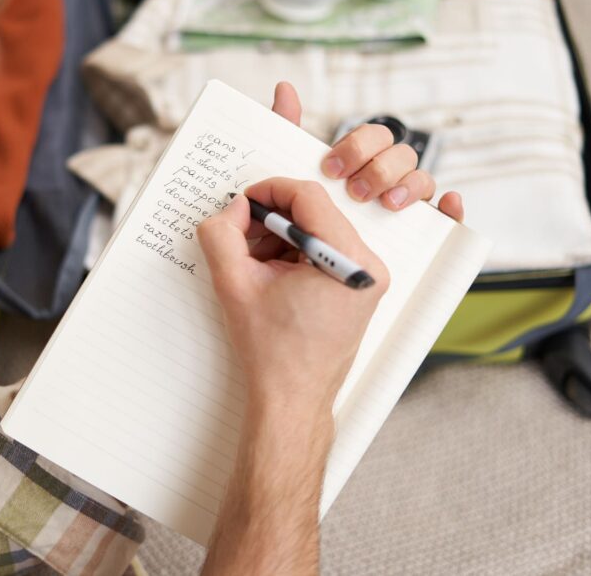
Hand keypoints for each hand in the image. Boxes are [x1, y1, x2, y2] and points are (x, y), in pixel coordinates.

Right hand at [198, 83, 462, 414]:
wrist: (292, 399)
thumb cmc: (271, 351)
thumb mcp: (234, 284)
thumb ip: (222, 234)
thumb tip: (233, 208)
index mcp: (349, 261)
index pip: (308, 196)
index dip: (269, 191)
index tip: (243, 203)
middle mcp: (369, 266)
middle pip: (316, 212)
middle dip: (272, 219)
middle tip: (241, 238)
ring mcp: (369, 278)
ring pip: (320, 230)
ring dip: (282, 236)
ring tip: (254, 263)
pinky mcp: (360, 289)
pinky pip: (327, 251)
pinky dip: (296, 253)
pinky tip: (272, 275)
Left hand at [271, 81, 462, 221]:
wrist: (308, 272)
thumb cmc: (303, 217)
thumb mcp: (292, 173)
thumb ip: (287, 130)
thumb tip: (284, 88)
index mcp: (362, 162)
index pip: (373, 137)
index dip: (356, 146)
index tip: (331, 168)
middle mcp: (387, 179)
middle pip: (400, 154)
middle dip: (378, 168)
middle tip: (354, 192)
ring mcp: (406, 205)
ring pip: (423, 179)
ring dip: (407, 185)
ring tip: (386, 204)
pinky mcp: (423, 233)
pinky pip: (449, 218)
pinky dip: (453, 208)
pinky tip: (448, 205)